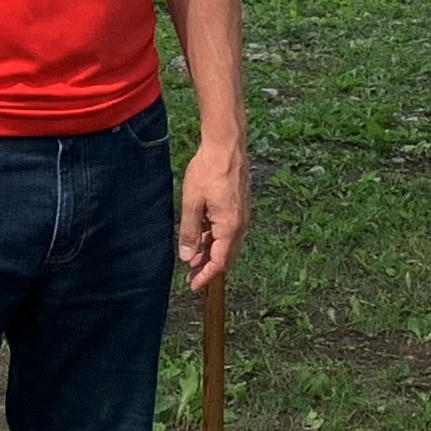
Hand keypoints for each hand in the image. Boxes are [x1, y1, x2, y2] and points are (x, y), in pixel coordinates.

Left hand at [177, 134, 249, 290]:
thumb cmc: (208, 171)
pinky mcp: (240, 205)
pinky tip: (203, 234)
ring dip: (212, 252)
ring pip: (228, 242)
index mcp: (229, 226)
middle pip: (226, 255)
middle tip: (191, 275)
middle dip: (209, 267)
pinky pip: (229, 229)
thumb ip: (191, 232)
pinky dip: (216, 238)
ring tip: (193, 256)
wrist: (227, 145)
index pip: (220, 262)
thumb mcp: (192, 202)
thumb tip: (188, 257)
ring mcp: (242, 214)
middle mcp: (240, 223)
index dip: (206, 276)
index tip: (193, 285)